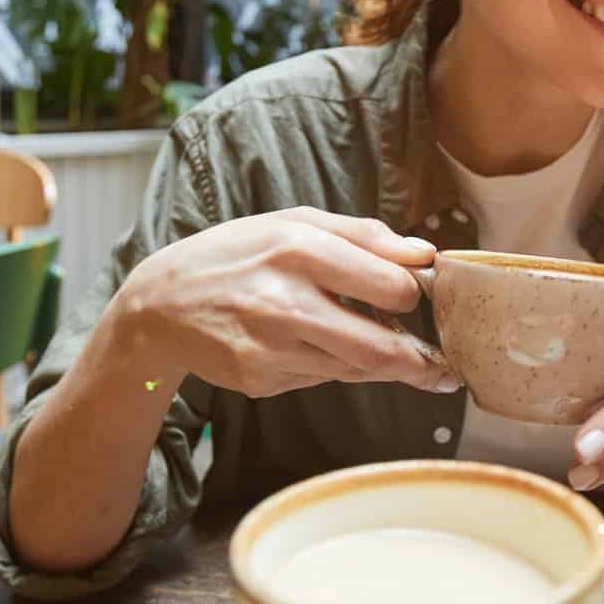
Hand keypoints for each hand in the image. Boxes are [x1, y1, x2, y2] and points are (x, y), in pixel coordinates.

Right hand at [115, 206, 455, 397]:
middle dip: (421, 359)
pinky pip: (322, 379)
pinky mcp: (259, 381)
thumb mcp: (292, 223)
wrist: (160, 304)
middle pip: (381, 346)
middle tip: (444, 364)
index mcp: (297, 249)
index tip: (425, 296)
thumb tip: (424, 255)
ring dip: (387, 367)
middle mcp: (283, 302)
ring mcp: (269, 348)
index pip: (391, 285)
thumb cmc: (237, 255)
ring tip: (407, 360)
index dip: (416, 294)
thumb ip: (363, 235)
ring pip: (356, 369)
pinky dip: (337, 367)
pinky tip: (327, 350)